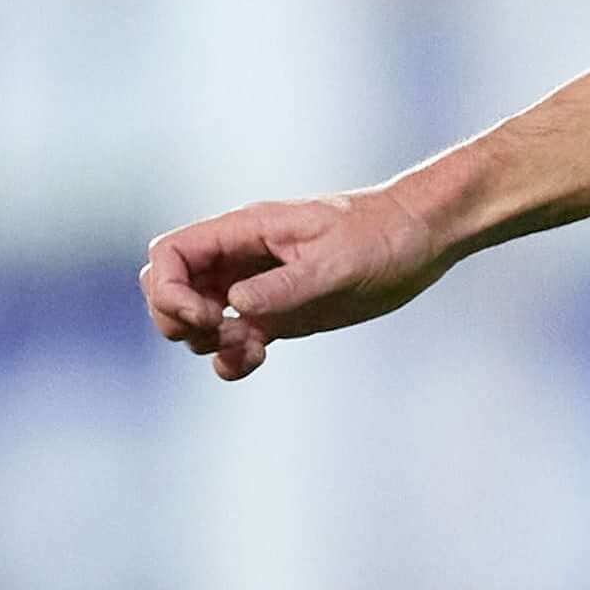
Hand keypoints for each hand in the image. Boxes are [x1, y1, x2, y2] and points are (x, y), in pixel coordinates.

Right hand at [142, 187, 453, 380]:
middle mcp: (242, 257)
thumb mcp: (337, 261)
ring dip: (206, 342)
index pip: (170, 254)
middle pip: (169, 286)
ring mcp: (258, 286)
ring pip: (196, 317)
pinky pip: (232, 338)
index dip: (168, 289)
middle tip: (221, 332)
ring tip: (251, 346)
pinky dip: (231, 356)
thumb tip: (236, 302)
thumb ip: (286, 283)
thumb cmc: (383, 236)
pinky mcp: (278, 314)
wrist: (421, 239)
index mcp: (245, 231)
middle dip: (177, 318)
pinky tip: (255, 358)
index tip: (207, 315)